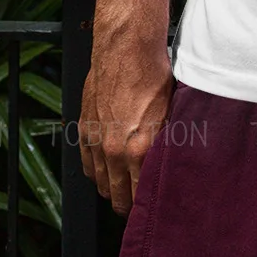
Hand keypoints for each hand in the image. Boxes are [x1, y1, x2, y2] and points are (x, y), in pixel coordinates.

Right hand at [79, 39, 173, 215]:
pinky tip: (106, 172)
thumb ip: (168, 142)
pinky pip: (87, 164)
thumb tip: (171, 161)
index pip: (140, 195)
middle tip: (137, 205)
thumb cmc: (154, 75)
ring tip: (123, 189)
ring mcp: (96, 141)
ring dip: (111, 189)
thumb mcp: (172, 111)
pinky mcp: (84, 129)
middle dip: (128, 204)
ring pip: (100, 183)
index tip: (153, 207)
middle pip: (117, 196)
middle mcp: (114, 150)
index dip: (146, 205)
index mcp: (140, 148)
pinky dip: (96, 172)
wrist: (126, 48)